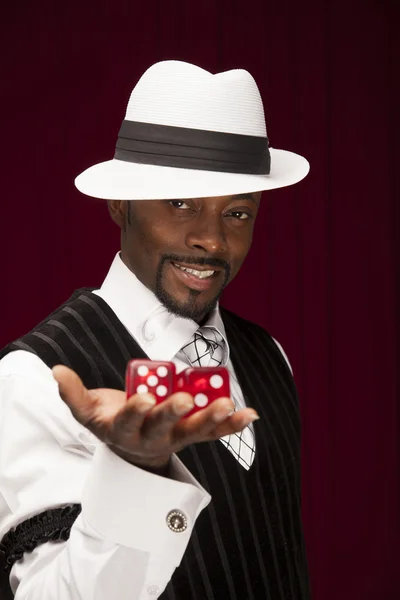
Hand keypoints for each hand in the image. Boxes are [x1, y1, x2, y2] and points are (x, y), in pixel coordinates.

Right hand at [52, 365, 259, 468]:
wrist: (132, 447)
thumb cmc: (110, 421)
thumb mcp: (87, 410)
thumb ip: (72, 392)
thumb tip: (56, 370)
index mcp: (123, 430)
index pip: (128, 422)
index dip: (134, 411)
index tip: (141, 398)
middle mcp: (152, 437)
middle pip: (164, 428)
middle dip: (173, 414)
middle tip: (184, 399)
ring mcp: (176, 438)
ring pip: (195, 432)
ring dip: (212, 420)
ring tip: (228, 405)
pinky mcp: (193, 434)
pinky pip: (215, 433)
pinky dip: (232, 425)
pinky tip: (250, 414)